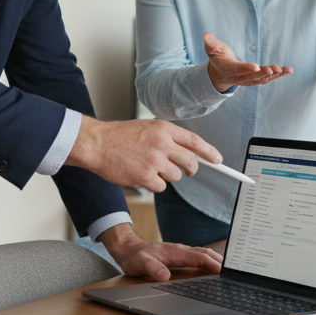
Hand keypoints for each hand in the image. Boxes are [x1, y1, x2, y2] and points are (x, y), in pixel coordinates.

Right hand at [66, 116, 220, 191]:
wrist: (96, 144)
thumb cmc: (119, 136)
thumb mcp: (147, 128)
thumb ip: (167, 138)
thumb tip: (187, 153)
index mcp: (164, 128)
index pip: (195, 141)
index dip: (209, 152)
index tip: (218, 160)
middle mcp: (162, 144)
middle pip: (190, 162)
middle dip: (191, 169)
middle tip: (186, 171)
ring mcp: (154, 161)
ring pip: (176, 177)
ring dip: (167, 176)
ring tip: (149, 167)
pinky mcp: (145, 177)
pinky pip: (161, 187)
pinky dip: (154, 184)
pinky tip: (141, 174)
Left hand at [99, 223, 222, 281]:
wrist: (128, 247)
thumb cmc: (134, 256)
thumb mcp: (140, 264)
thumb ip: (152, 269)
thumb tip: (164, 276)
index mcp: (175, 252)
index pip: (199, 258)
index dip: (213, 264)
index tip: (224, 271)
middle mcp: (181, 250)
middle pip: (205, 254)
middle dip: (220, 261)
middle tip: (234, 271)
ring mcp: (180, 251)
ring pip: (203, 254)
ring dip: (216, 260)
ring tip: (228, 269)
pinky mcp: (179, 254)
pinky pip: (197, 256)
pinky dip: (208, 260)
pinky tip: (211, 266)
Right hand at [203, 32, 292, 92]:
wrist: (220, 73)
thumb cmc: (217, 57)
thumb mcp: (212, 48)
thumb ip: (210, 42)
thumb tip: (205, 35)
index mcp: (229, 69)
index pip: (237, 69)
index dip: (246, 68)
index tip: (256, 66)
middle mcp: (240, 77)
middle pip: (252, 77)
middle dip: (263, 73)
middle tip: (273, 69)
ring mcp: (249, 80)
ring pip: (263, 79)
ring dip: (275, 75)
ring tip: (286, 70)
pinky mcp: (257, 79)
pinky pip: (268, 78)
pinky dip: (279, 75)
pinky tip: (289, 70)